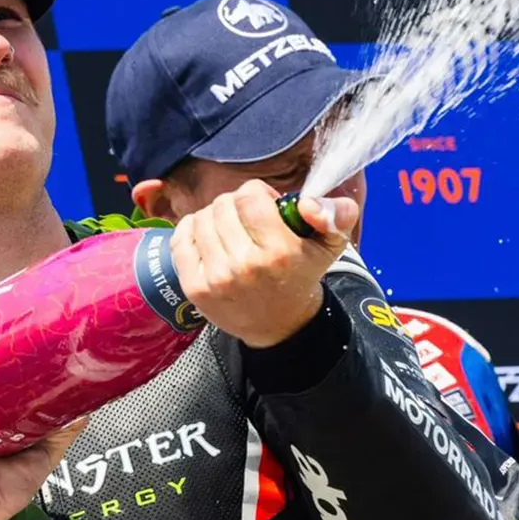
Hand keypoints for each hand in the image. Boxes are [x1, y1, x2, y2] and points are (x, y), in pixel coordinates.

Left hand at [171, 179, 361, 348]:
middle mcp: (245, 265)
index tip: (265, 207)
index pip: (249, 196)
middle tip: (247, 221)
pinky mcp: (195, 287)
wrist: (279, 326)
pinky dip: (191, 231)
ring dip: (214, 217)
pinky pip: (181, 239)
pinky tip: (207, 238)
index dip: (257, 194)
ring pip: (201, 218)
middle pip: (223, 205)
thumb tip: (308, 202)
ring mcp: (216, 277)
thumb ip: (337, 215)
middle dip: (236, 206)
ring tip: (229, 231)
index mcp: (279, 252)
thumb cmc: (300, 277)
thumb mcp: (330, 246)